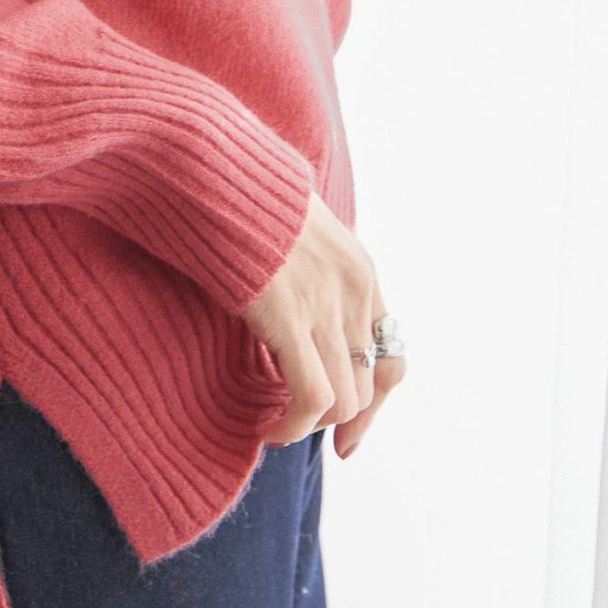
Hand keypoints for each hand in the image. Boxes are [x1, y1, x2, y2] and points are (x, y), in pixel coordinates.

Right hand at [241, 191, 404, 449]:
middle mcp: (353, 292)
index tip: (346, 434)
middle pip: (368, 386)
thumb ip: (307, 271)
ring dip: (308, 425)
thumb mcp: (294, 233)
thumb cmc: (238, 198)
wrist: (216, 173)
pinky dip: (291, 426)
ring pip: (343, 401)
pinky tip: (265, 428)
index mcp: (358, 272)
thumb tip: (290, 299)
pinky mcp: (290, 317)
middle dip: (335, 419)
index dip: (373, 403)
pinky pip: (312, 397)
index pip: (391, 356)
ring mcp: (326, 305)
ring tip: (273, 425)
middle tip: (295, 427)